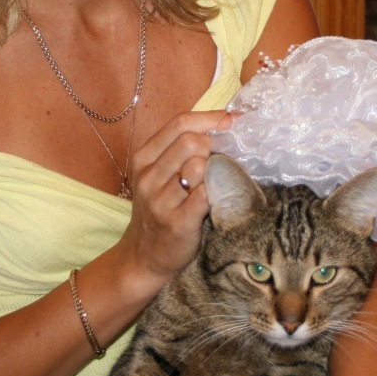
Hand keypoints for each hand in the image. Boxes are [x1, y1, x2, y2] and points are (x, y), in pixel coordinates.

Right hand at [116, 110, 232, 287]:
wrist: (144, 257)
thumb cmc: (159, 209)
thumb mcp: (158, 175)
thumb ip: (181, 149)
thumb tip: (226, 121)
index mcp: (144, 158)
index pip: (179, 123)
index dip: (210, 118)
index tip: (232, 120)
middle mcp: (148, 176)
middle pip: (191, 141)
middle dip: (214, 146)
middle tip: (221, 160)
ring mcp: (159, 201)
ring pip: (199, 166)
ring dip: (216, 170)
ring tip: (217, 181)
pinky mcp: (177, 223)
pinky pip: (206, 195)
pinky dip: (217, 192)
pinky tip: (218, 197)